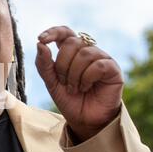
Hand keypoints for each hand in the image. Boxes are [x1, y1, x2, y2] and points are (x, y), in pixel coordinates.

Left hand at [35, 26, 123, 141]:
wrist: (83, 119)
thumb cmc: (69, 99)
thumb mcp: (51, 82)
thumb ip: (44, 64)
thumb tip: (40, 44)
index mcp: (72, 52)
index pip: (65, 32)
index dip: (53, 32)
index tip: (41, 39)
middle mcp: (88, 51)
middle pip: (72, 42)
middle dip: (62, 64)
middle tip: (64, 82)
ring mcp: (101, 58)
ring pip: (84, 53)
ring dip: (74, 74)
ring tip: (75, 88)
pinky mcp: (113, 69)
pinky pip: (98, 65)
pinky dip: (87, 78)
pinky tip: (86, 87)